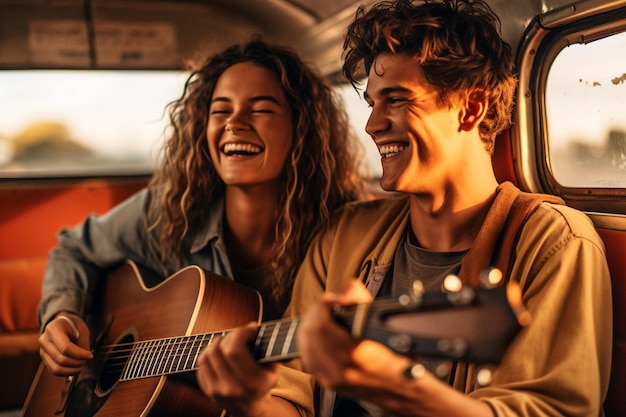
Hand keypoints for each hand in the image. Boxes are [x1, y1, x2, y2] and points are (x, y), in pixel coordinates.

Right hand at [38, 312, 92, 375]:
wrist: (62, 324)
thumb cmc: (73, 325)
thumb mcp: (82, 328)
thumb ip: (83, 343)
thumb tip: (84, 358)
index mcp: (53, 329)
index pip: (65, 347)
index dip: (79, 354)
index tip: (90, 355)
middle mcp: (44, 340)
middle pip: (61, 359)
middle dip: (77, 363)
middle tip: (87, 360)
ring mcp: (43, 351)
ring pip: (56, 368)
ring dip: (72, 370)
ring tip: (82, 365)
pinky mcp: (44, 359)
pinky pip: (54, 371)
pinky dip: (66, 372)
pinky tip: (75, 368)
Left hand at [196, 322, 292, 416]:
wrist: (250, 409)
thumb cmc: (262, 383)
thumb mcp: (272, 369)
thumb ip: (267, 349)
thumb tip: (253, 326)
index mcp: (252, 383)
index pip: (235, 350)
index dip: (239, 333)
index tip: (250, 328)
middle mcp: (232, 388)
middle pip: (219, 350)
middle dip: (229, 335)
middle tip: (239, 334)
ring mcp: (217, 391)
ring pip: (206, 355)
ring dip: (217, 343)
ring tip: (228, 342)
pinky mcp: (207, 390)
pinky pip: (201, 364)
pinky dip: (210, 354)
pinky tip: (221, 355)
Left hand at [297, 280, 411, 396]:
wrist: (403, 386)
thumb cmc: (398, 353)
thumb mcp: (384, 321)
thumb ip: (360, 298)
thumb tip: (343, 293)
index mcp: (356, 355)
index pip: (320, 326)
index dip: (322, 305)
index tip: (331, 298)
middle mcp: (340, 371)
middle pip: (309, 334)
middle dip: (315, 313)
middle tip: (326, 304)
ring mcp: (333, 380)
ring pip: (305, 347)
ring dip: (310, 327)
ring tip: (322, 316)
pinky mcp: (330, 385)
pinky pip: (309, 360)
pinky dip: (310, 343)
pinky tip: (317, 334)